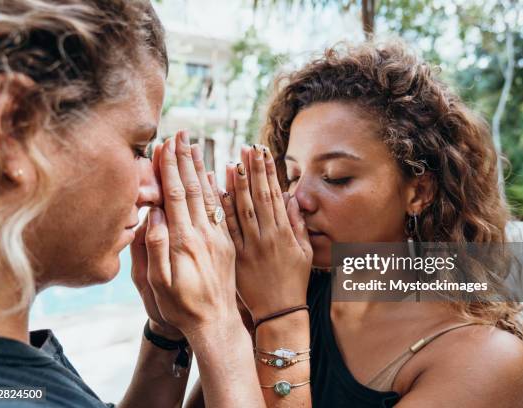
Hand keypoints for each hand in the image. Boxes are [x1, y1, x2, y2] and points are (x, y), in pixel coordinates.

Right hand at [133, 131, 238, 338]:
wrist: (216, 323)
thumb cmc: (181, 307)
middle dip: (186, 159)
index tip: (167, 144)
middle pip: (194, 188)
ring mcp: (218, 237)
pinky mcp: (227, 243)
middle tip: (182, 134)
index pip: (177, 195)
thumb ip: (155, 247)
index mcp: (184, 241)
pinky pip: (223, 209)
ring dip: (202, 168)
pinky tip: (215, 175)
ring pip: (210, 195)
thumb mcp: (158, 283)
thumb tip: (152, 214)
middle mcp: (203, 234)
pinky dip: (218, 188)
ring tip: (196, 146)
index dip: (171, 168)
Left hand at [217, 144, 312, 320]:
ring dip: (236, 185)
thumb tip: (291, 197)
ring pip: (241, 210)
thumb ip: (298, 224)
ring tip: (232, 162)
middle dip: (252, 170)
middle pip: (257, 197)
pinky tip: (216, 192)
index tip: (262, 151)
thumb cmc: (294, 281)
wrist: (279, 312)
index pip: (274, 195)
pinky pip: (227, 230)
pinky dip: (222, 210)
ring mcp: (250, 247)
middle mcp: (266, 237)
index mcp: (284, 234)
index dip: (268, 172)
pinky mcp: (236, 257)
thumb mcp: (306, 253)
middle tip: (246, 147)